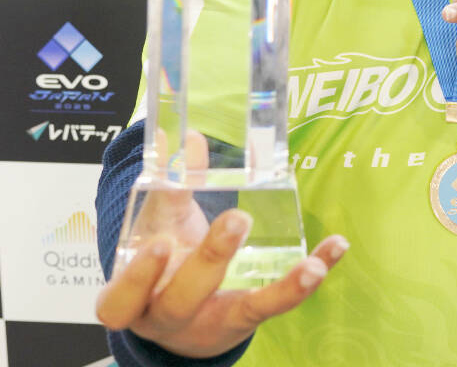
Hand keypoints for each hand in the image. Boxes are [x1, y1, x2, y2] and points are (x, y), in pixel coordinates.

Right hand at [96, 131, 348, 358]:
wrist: (182, 320)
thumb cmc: (163, 264)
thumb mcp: (157, 226)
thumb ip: (167, 187)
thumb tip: (175, 134)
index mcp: (130, 299)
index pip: (120, 300)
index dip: (138, 278)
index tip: (161, 244)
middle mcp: (167, 317)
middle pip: (182, 301)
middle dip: (209, 260)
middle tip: (236, 220)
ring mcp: (211, 322)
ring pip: (241, 310)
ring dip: (280, 287)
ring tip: (310, 265)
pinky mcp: (246, 319)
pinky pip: (280, 302)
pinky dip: (308, 277)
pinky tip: (335, 249)